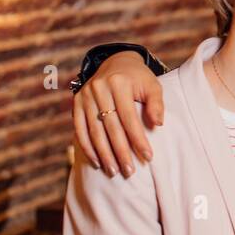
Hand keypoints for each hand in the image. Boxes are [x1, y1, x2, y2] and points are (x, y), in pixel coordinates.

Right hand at [71, 52, 164, 177]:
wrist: (115, 62)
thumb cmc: (138, 78)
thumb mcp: (153, 85)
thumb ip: (157, 103)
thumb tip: (158, 124)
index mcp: (119, 83)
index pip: (129, 117)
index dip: (138, 138)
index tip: (148, 157)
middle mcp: (99, 88)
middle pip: (110, 127)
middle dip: (120, 151)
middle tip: (129, 171)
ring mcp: (85, 96)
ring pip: (94, 131)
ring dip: (104, 154)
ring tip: (114, 171)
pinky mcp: (76, 103)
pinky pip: (80, 129)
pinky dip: (88, 148)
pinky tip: (97, 162)